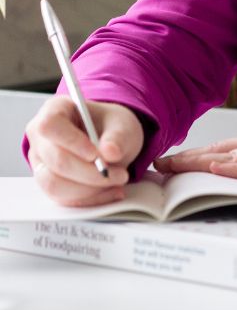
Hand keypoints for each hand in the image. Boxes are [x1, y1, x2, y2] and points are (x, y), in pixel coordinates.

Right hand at [26, 96, 144, 207]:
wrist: (110, 141)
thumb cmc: (110, 126)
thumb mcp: (122, 124)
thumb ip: (118, 136)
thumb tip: (111, 152)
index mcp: (55, 110)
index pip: (50, 125)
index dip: (71, 141)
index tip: (96, 154)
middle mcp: (42, 138)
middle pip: (55, 160)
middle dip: (89, 173)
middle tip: (119, 174)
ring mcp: (42, 163)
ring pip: (55, 185)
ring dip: (89, 189)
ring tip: (116, 181)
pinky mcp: (49, 184)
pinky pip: (63, 199)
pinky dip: (89, 199)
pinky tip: (110, 191)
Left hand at [154, 128, 236, 191]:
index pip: (226, 148)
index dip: (197, 154)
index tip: (173, 161)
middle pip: (220, 150)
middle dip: (188, 158)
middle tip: (158, 165)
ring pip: (231, 157)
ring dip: (199, 162)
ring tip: (173, 168)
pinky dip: (233, 169)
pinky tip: (214, 169)